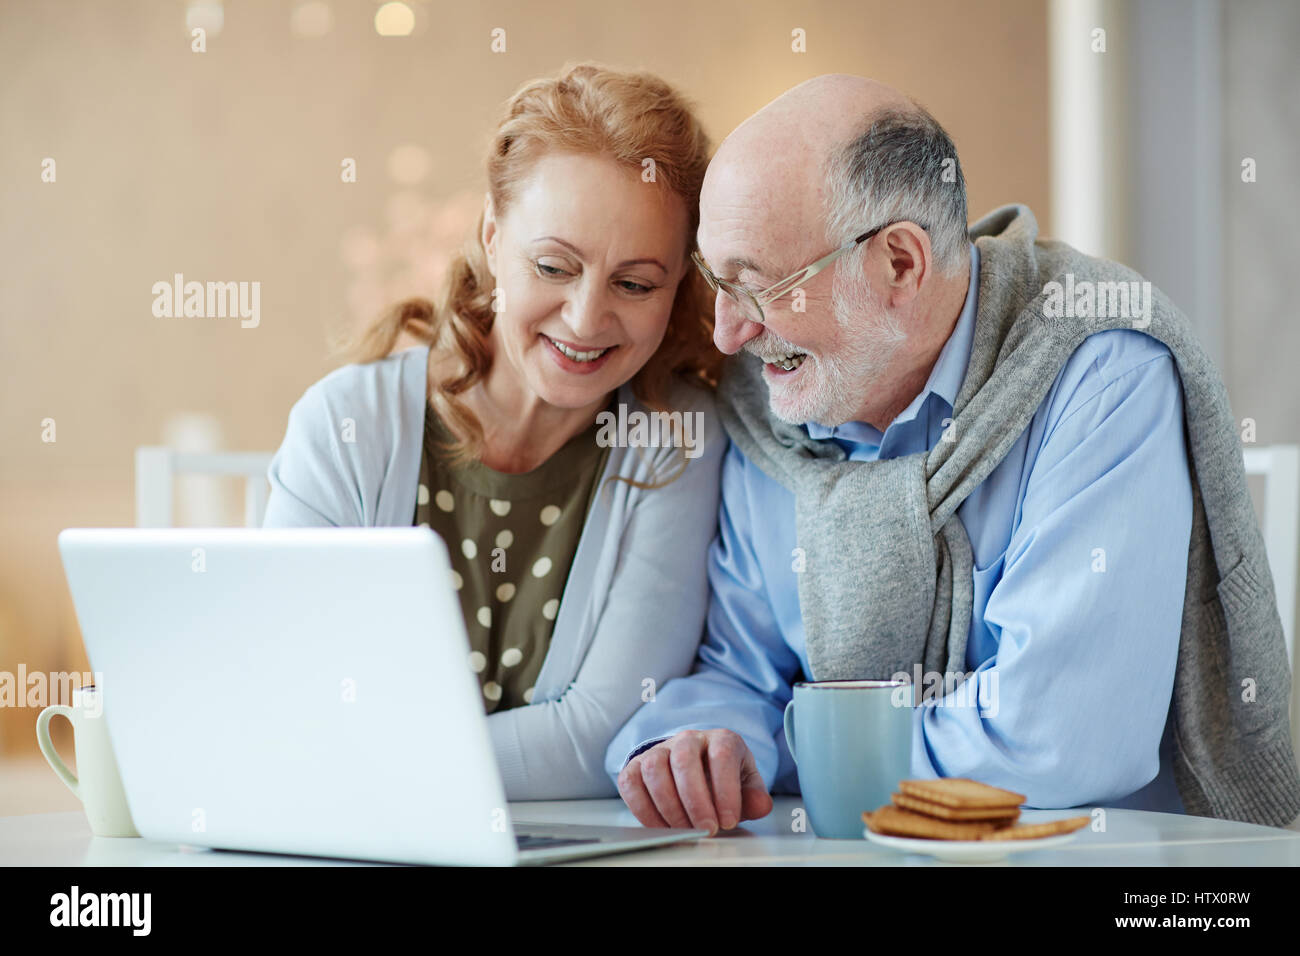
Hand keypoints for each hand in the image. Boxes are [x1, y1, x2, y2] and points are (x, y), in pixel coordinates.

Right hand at [616, 729, 772, 834]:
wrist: (698, 769)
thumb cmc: (723, 779)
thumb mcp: (746, 785)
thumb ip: (754, 796)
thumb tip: (760, 805)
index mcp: (721, 739)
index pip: (722, 755)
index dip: (725, 790)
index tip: (728, 820)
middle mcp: (688, 739)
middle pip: (684, 759)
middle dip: (695, 799)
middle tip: (707, 828)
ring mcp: (660, 749)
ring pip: (654, 767)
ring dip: (668, 805)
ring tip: (685, 829)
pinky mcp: (636, 765)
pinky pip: (631, 781)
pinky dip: (643, 808)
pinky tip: (661, 826)